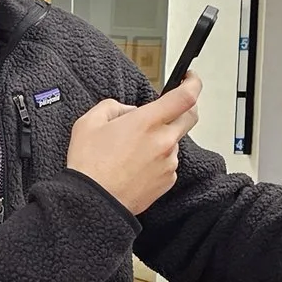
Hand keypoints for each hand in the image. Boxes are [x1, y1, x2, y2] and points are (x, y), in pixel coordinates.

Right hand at [66, 76, 199, 215]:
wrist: (93, 202)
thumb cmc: (90, 165)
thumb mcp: (88, 122)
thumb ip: (112, 106)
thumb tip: (127, 110)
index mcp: (147, 122)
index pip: (185, 96)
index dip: (193, 83)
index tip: (190, 79)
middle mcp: (164, 141)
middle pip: (190, 117)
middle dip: (184, 108)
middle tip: (168, 109)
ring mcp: (169, 162)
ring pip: (174, 142)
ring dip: (161, 139)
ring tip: (131, 151)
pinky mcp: (167, 181)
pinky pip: (168, 163)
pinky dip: (157, 160)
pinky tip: (135, 166)